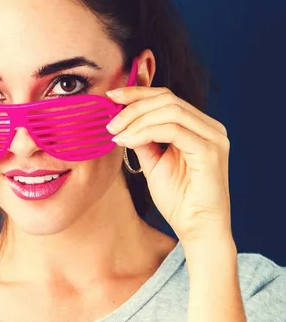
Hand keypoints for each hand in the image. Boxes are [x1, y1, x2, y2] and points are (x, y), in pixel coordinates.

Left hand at [105, 86, 231, 244]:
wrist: (196, 228)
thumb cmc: (178, 199)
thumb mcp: (154, 162)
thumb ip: (143, 139)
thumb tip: (122, 121)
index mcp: (199, 126)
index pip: (166, 97)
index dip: (137, 93)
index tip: (110, 96)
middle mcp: (210, 127)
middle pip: (167, 99)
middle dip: (132, 106)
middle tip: (109, 123)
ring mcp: (213, 137)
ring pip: (169, 110)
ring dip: (135, 120)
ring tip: (115, 134)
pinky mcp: (209, 151)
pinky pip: (172, 130)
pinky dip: (145, 132)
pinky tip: (127, 142)